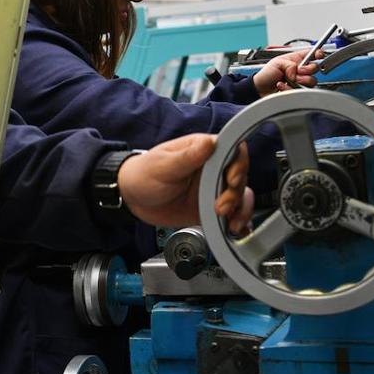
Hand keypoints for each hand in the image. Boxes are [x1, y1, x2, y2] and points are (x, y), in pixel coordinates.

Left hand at [117, 135, 249, 231]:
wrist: (133, 199)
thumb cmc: (144, 174)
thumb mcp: (163, 165)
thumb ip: (187, 157)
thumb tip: (209, 142)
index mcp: (203, 150)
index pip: (233, 150)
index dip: (238, 164)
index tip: (231, 179)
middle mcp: (213, 168)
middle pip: (240, 176)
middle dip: (235, 193)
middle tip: (220, 206)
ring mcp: (213, 188)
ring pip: (241, 196)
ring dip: (240, 209)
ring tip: (229, 221)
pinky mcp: (211, 208)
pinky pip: (232, 213)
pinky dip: (238, 221)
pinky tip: (235, 230)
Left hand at [253, 48, 321, 95]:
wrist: (260, 89)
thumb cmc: (266, 74)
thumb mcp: (277, 63)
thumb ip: (290, 65)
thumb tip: (297, 71)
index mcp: (296, 59)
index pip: (312, 54)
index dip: (318, 53)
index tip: (318, 55)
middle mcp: (300, 70)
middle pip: (315, 68)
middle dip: (306, 70)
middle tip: (296, 72)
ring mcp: (300, 81)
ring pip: (311, 81)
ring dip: (298, 80)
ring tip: (287, 80)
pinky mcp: (298, 91)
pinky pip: (302, 91)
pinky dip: (289, 88)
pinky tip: (282, 85)